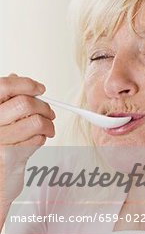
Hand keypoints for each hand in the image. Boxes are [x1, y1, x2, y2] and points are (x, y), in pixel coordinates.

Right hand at [0, 73, 54, 215]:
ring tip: (48, 128)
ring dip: (48, 124)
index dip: (26, 84)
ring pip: (36, 122)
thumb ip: (4, 100)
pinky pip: (37, 139)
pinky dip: (43, 137)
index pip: (4, 86)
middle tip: (50, 113)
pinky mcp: (11, 155)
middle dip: (44, 107)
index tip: (40, 88)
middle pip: (25, 103)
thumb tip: (16, 78)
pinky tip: (38, 140)